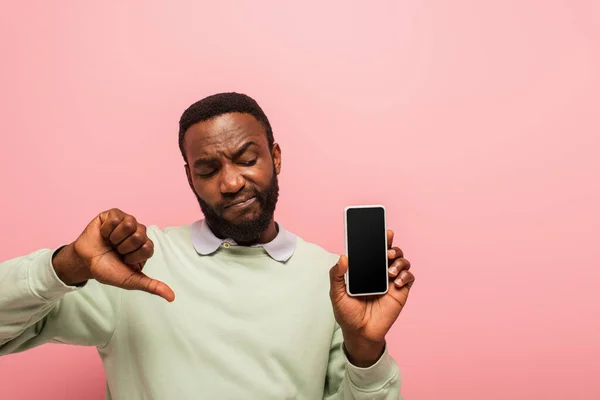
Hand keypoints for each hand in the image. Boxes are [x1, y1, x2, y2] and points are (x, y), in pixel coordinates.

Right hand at [53, 208, 174, 301]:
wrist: (85, 262)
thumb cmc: (108, 269)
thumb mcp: (130, 280)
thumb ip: (151, 286)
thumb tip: (171, 297)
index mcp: (145, 247)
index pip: (148, 247)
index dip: (133, 256)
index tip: (125, 260)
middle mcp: (139, 232)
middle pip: (139, 235)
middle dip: (123, 247)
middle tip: (116, 251)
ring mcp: (127, 221)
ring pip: (129, 223)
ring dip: (115, 237)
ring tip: (110, 242)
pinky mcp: (114, 214)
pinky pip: (115, 218)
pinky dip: (106, 229)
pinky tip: (104, 234)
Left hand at [329, 229, 413, 365]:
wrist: (359, 334)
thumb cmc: (348, 313)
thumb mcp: (336, 293)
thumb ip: (337, 275)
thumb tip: (343, 257)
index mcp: (364, 268)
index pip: (372, 249)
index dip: (378, 238)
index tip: (382, 231)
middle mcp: (379, 272)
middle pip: (390, 251)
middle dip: (391, 246)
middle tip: (387, 251)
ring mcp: (391, 281)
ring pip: (402, 262)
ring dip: (399, 261)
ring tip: (390, 270)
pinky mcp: (400, 292)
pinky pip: (409, 278)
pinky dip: (405, 276)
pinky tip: (395, 283)